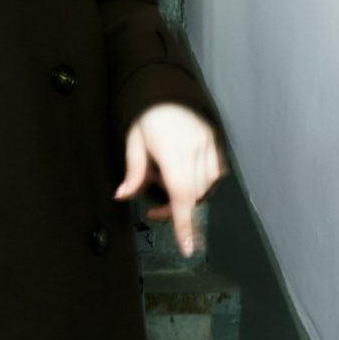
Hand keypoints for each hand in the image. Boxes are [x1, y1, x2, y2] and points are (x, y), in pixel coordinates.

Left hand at [113, 104, 223, 257]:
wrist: (168, 92)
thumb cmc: (146, 117)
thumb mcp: (133, 142)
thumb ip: (133, 172)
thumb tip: (122, 196)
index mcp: (171, 150)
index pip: (181, 195)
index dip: (184, 223)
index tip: (188, 247)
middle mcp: (194, 149)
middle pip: (191, 196)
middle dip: (174, 210)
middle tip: (154, 209)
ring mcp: (208, 146)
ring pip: (204, 189)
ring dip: (186, 195)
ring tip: (166, 181)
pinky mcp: (216, 145)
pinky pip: (214, 176)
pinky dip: (200, 183)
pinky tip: (184, 174)